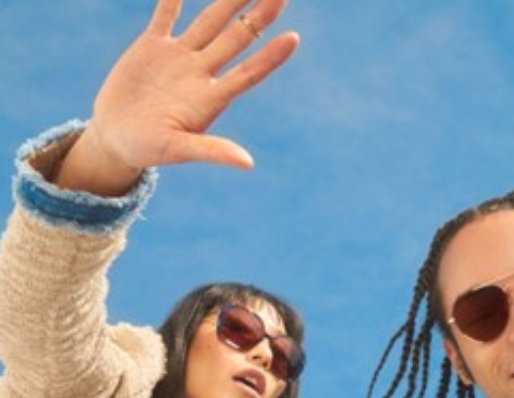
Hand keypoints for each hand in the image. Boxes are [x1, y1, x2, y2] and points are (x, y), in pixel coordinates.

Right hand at [56, 0, 298, 194]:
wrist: (117, 138)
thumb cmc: (150, 149)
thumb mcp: (179, 149)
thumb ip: (212, 151)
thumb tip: (248, 164)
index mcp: (211, 99)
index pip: (249, 74)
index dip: (271, 57)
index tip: (294, 38)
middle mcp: (200, 73)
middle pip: (237, 38)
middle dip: (260, 16)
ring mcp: (179, 57)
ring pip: (210, 20)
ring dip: (231, 0)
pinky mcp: (152, 45)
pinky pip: (167, 12)